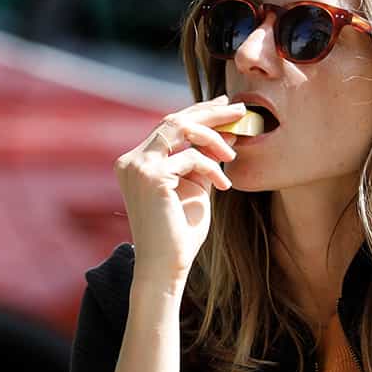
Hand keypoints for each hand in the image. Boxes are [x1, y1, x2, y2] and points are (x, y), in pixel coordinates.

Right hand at [113, 98, 245, 283]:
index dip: (198, 112)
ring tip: (234, 153)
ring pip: (181, 129)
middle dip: (210, 112)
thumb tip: (227, 129)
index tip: (225, 105)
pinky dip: (212, 168)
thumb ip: (203, 159)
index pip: (168, 126)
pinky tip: (224, 185)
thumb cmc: (179, 233)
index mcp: (135, 162)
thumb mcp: (195, 187)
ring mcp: (137, 166)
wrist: (165, 266)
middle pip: (173, 120)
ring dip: (214, 137)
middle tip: (240, 107)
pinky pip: (191, 157)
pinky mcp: (150, 176)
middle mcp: (130, 160)